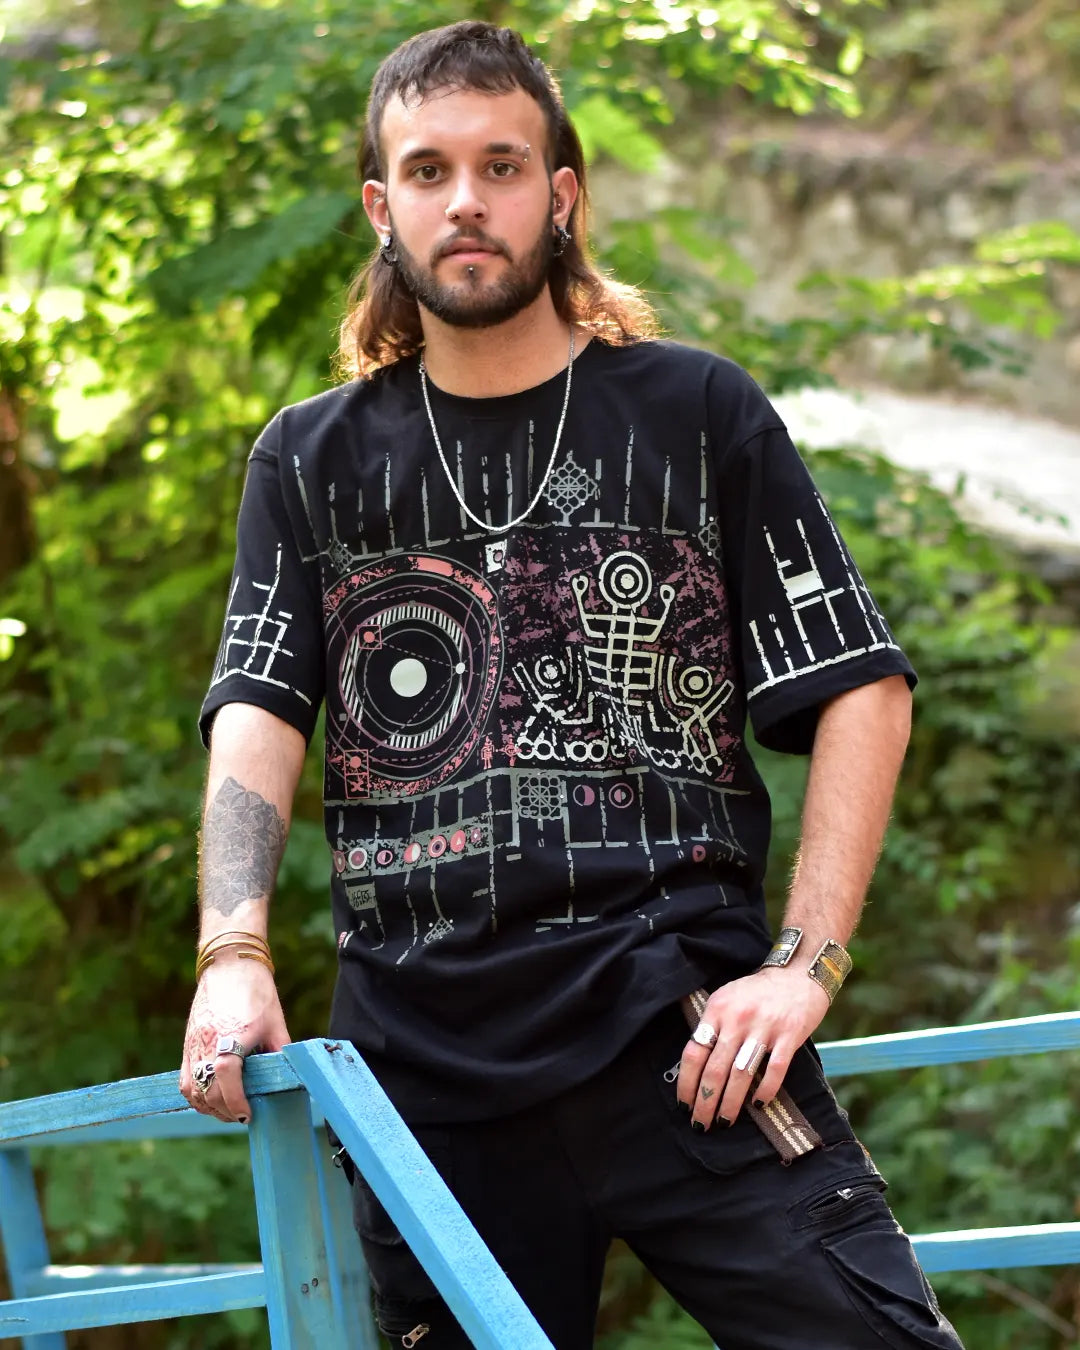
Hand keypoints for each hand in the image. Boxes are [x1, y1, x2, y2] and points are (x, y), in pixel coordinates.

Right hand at [179, 955, 290, 1123]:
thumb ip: (278, 1052)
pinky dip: (195, 1095)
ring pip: (192, 1089)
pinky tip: (210, 1098)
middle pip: (208, 1089)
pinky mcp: (187, 1044)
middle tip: (242, 1115)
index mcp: (233, 1035)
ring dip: (209, 1106)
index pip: (227, 1075)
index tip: (247, 1114)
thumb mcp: (276, 1023)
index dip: (236, 1100)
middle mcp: (209, 1042)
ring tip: (227, 1110)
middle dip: (225, 1110)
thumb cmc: (257, 992)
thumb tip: (287, 1078)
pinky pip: (184, 1080)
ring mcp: (194, 1044)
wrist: (230, 965)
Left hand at [676, 965, 829, 1130]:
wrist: (798, 974)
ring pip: (741, 1074)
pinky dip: (765, 1090)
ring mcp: (765, 1028)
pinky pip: (774, 1070)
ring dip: (730, 1103)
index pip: (694, 1052)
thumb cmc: (758, 992)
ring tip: (723, 1121)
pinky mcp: (789, 1036)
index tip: (684, 1103)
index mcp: (718, 1009)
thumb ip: (712, 1026)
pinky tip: (758, 1105)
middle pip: (715, 1069)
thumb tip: (695, 1065)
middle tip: (700, 1124)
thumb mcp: (727, 998)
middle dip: (705, 1102)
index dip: (687, 1082)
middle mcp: (738, 1019)